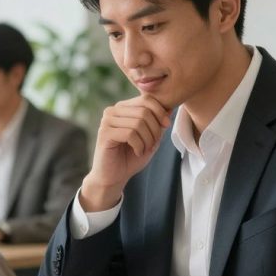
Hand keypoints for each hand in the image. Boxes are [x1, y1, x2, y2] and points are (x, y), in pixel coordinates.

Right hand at [81, 95, 170, 210]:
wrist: (113, 177)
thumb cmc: (131, 157)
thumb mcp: (150, 138)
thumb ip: (157, 123)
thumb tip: (170, 108)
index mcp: (122, 108)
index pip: (146, 99)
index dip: (160, 111)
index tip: (166, 126)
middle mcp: (112, 111)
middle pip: (144, 111)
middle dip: (155, 129)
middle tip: (153, 144)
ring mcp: (107, 121)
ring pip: (138, 123)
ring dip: (147, 140)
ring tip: (144, 150)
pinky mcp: (104, 133)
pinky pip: (130, 134)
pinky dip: (139, 145)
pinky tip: (137, 152)